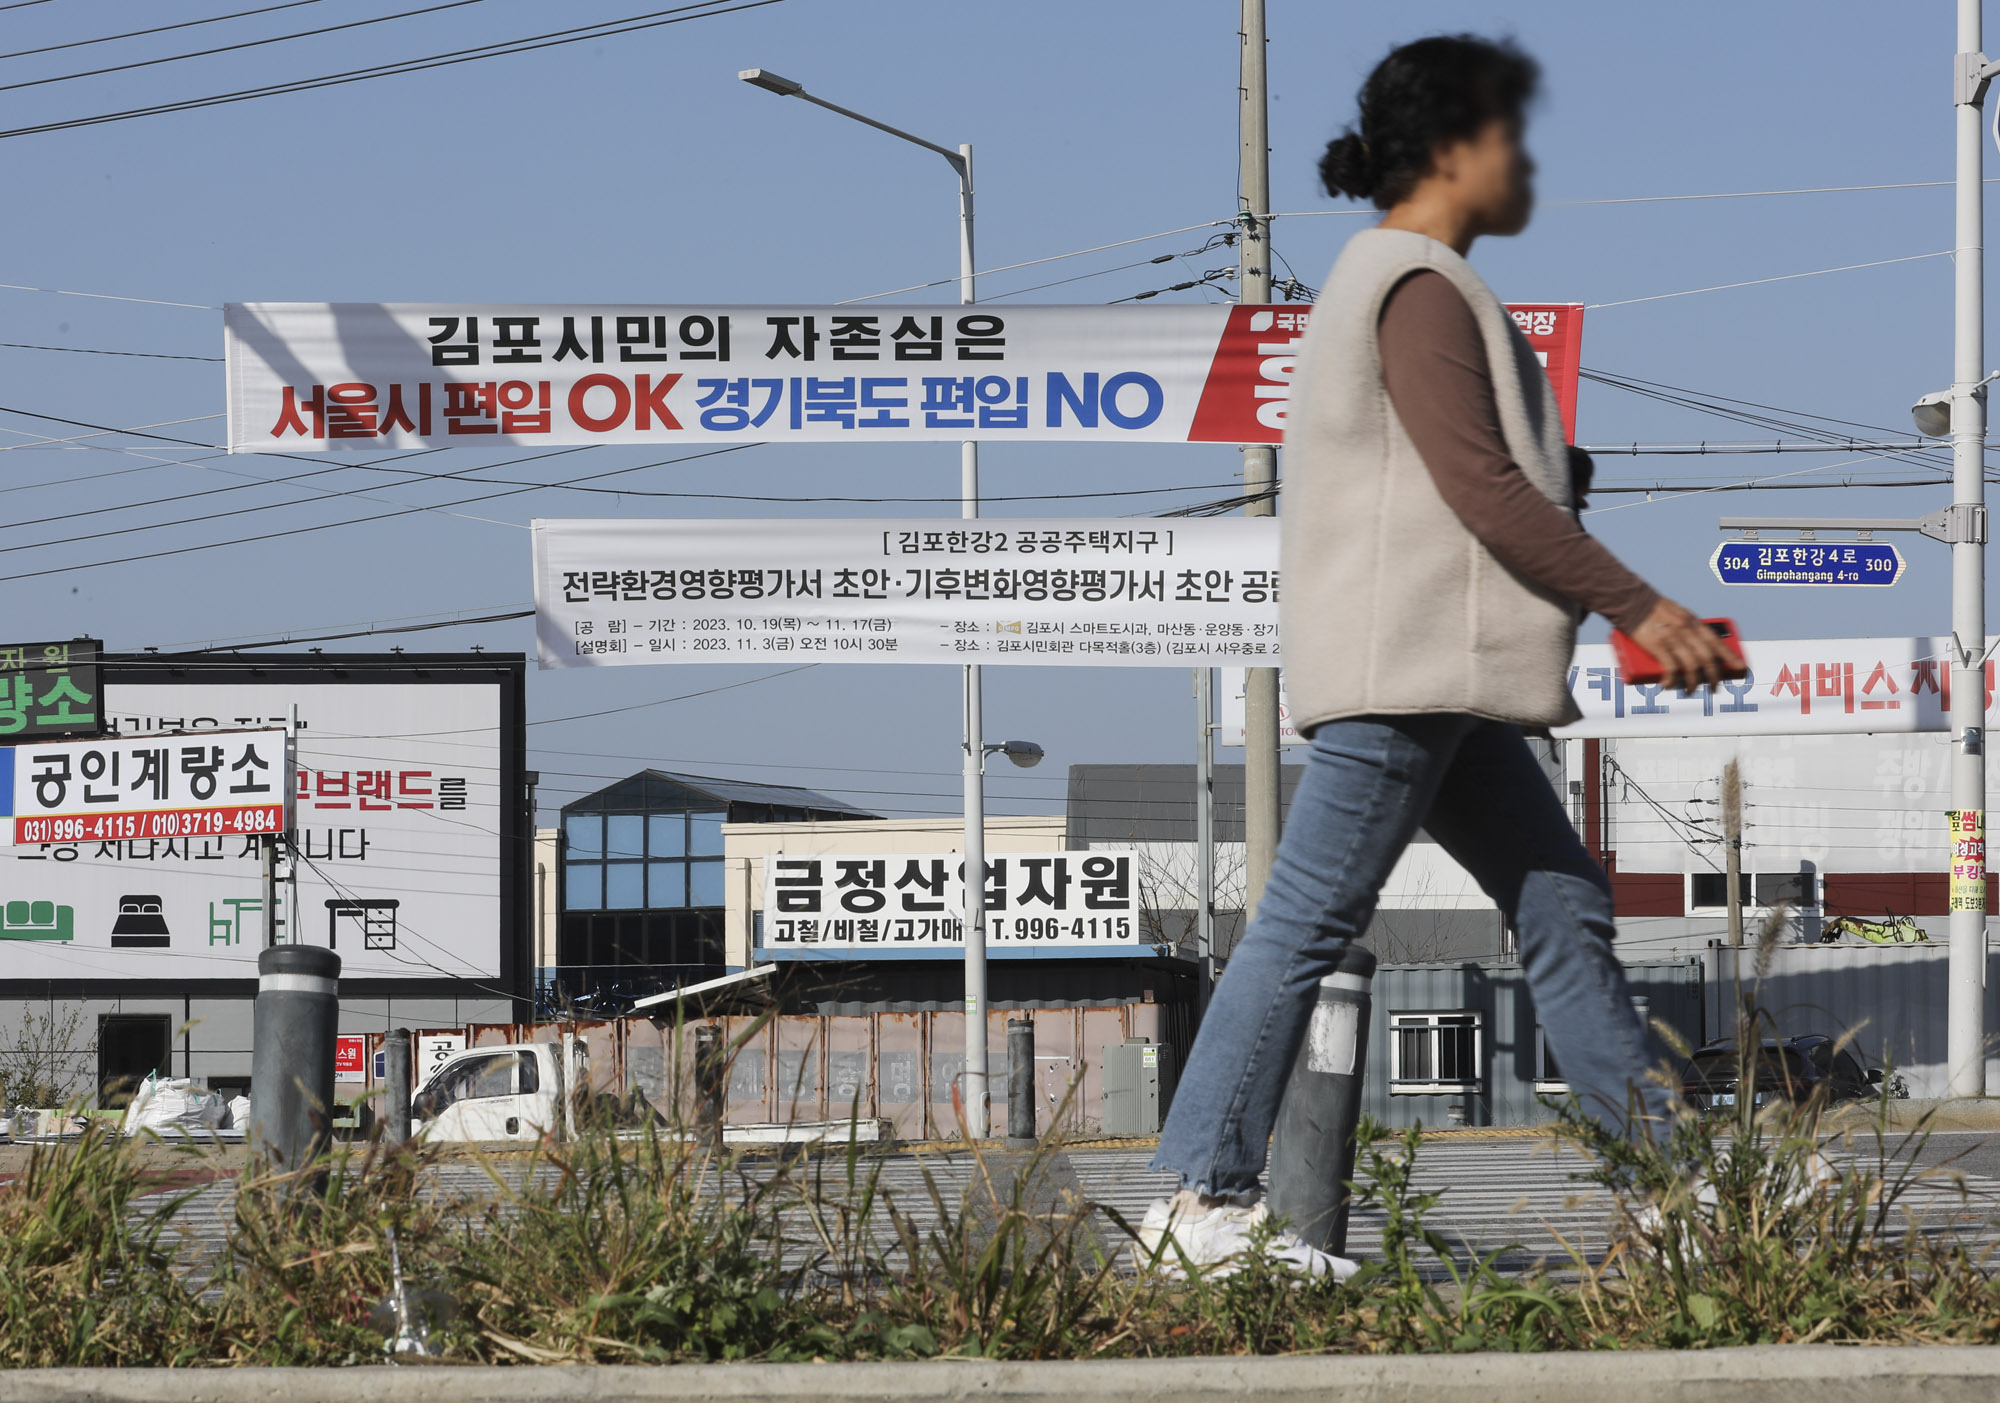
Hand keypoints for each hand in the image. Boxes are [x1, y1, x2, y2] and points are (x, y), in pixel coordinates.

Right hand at [1627, 598, 1744, 690]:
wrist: (1630, 601)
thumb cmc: (1652, 609)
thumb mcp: (1677, 614)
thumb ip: (1687, 628)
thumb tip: (1695, 647)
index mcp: (1692, 622)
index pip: (1716, 642)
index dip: (1729, 657)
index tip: (1740, 668)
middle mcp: (1686, 630)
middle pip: (1707, 658)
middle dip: (1713, 677)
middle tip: (1714, 688)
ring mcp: (1672, 638)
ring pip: (1691, 667)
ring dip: (1693, 683)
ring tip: (1690, 691)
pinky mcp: (1656, 645)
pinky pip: (1670, 668)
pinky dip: (1671, 680)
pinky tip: (1668, 685)